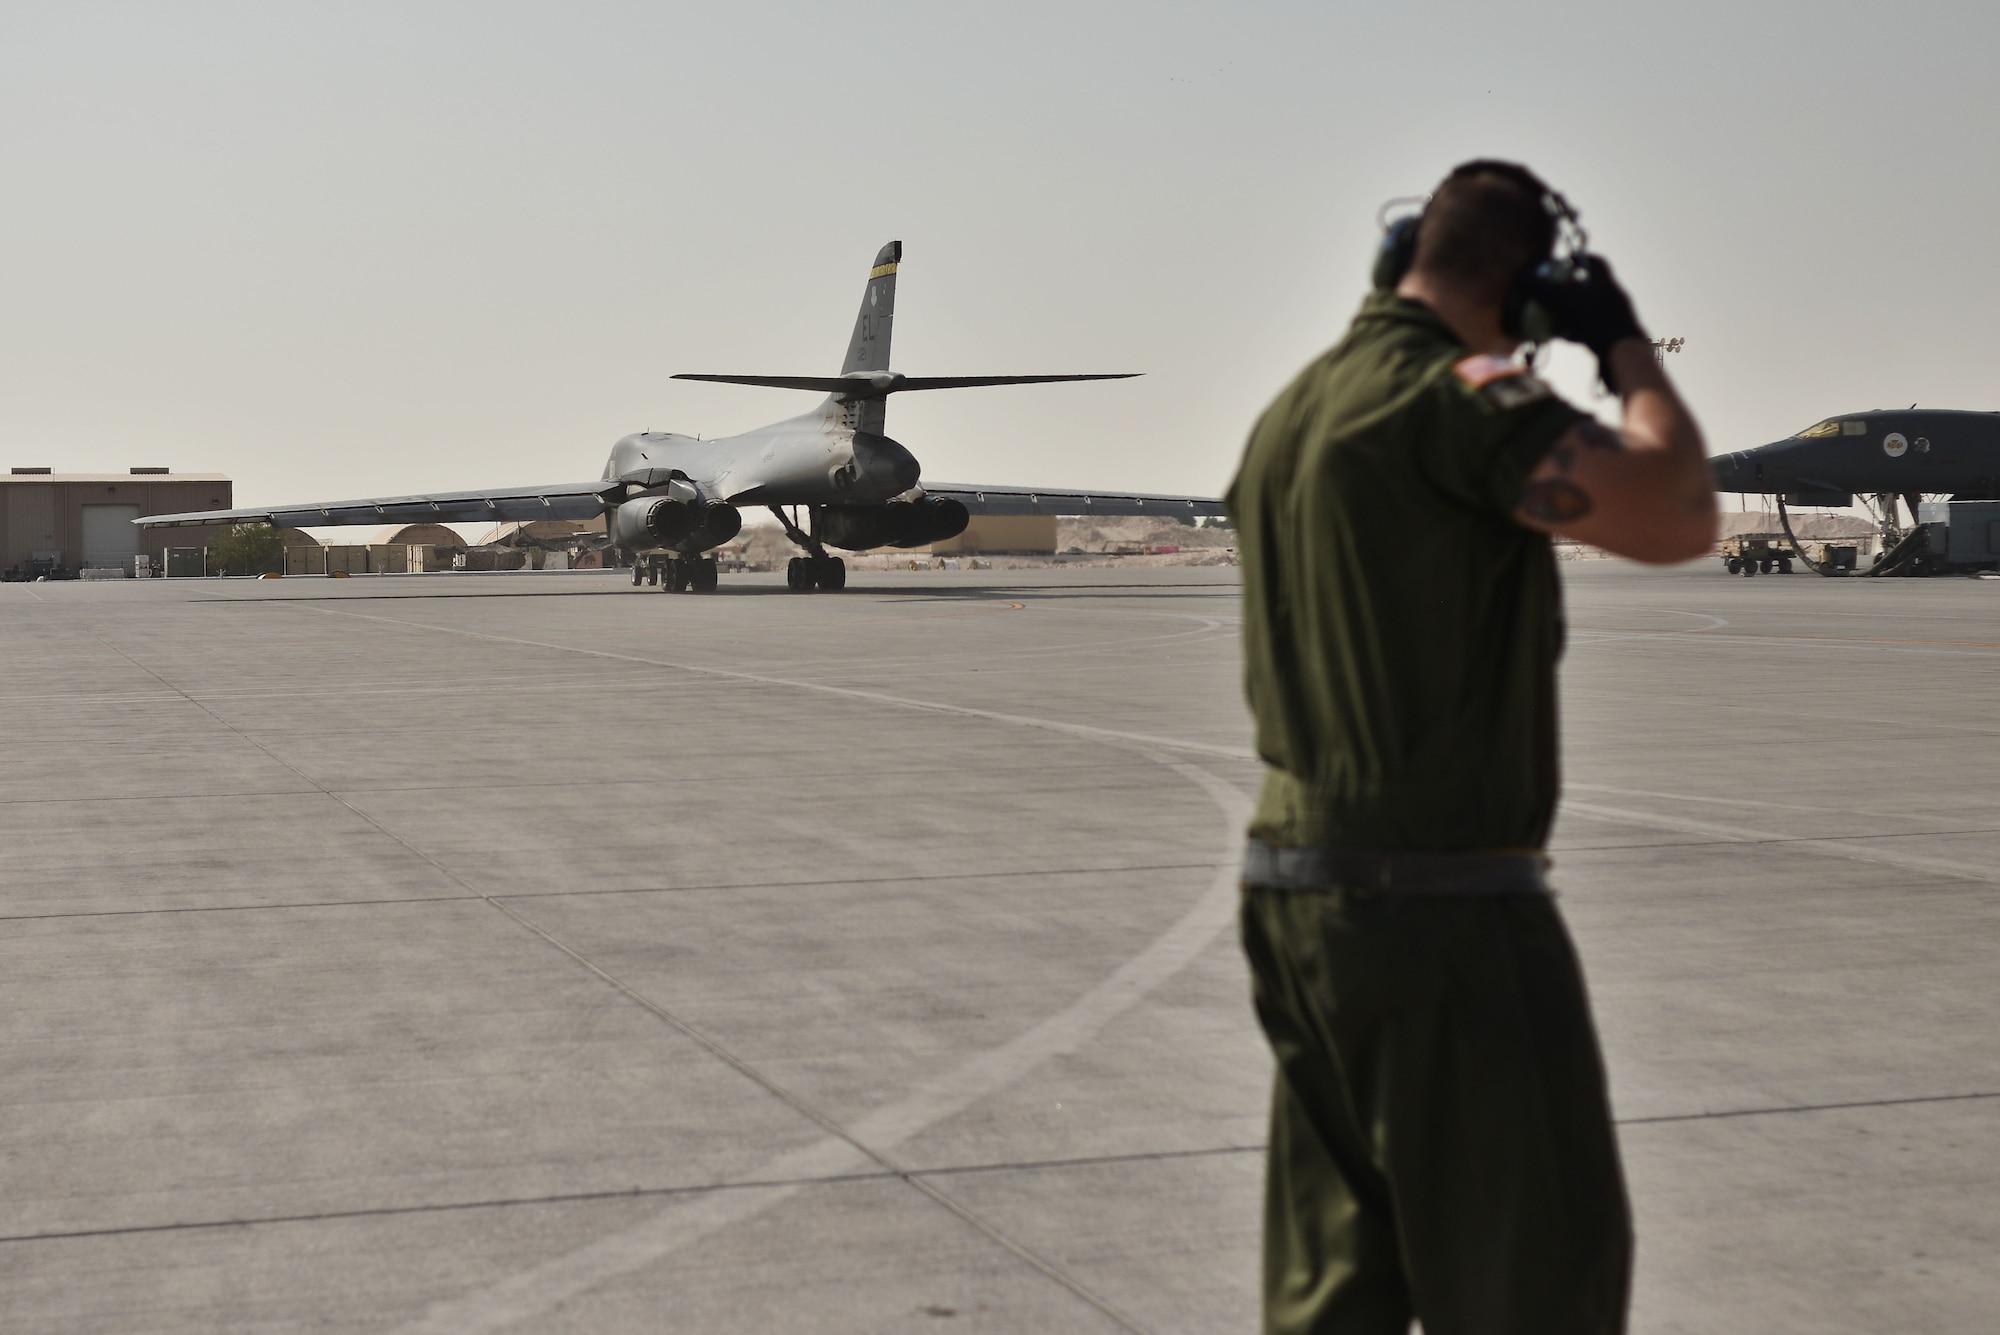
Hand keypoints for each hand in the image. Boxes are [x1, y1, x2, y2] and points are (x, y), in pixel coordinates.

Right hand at [1537, 253, 1647, 390]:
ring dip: (1574, 312)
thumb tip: (1523, 277)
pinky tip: (1567, 339)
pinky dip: (1580, 331)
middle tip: (1555, 294)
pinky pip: (1594, 328)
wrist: (1621, 351)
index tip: (1564, 263)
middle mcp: (1614, 295)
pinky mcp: (1616, 335)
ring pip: (1592, 308)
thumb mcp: (1563, 300)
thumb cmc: (1594, 320)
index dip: (1578, 259)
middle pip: (1591, 285)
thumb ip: (1543, 288)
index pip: (1594, 261)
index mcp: (1606, 281)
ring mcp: (1617, 315)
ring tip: (1557, 319)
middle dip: (1572, 289)